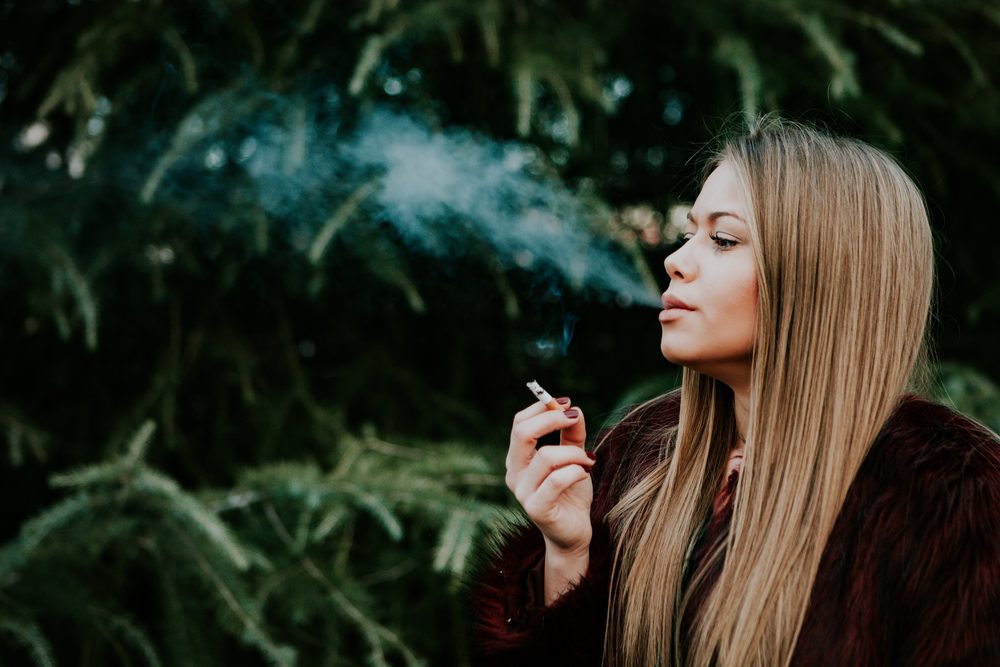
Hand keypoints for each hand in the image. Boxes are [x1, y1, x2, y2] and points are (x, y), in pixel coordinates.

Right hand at [505, 398, 593, 555]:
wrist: (575, 532)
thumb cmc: (571, 492)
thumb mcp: (573, 458)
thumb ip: (572, 434)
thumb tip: (574, 409)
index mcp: (518, 459)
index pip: (519, 423)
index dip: (542, 408)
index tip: (568, 404)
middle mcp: (514, 474)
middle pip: (523, 433)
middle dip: (552, 420)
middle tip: (575, 418)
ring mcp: (523, 492)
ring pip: (546, 456)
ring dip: (574, 452)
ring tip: (589, 459)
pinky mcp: (537, 509)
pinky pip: (556, 480)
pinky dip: (576, 471)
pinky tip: (585, 473)